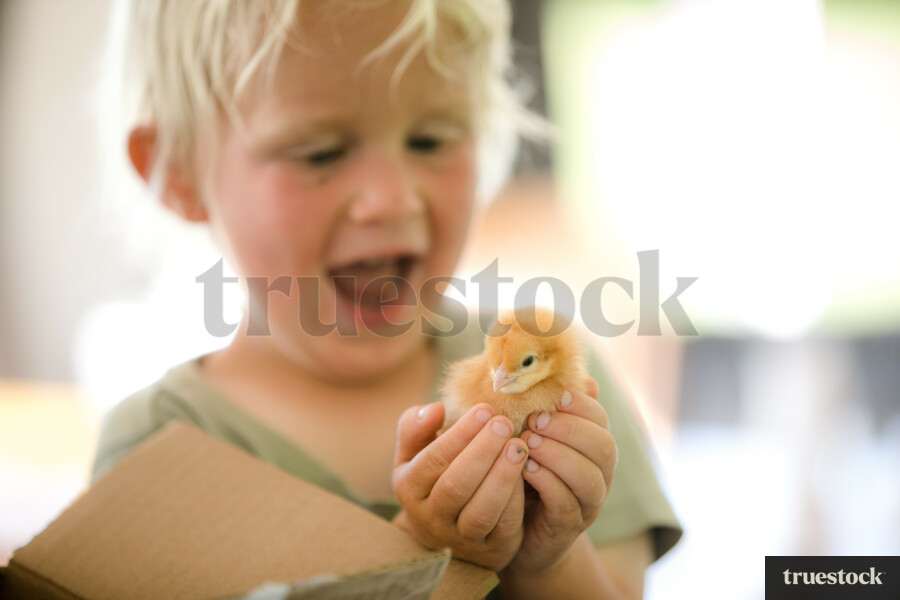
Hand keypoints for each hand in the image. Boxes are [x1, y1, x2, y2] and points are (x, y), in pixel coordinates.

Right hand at [391, 402, 529, 570]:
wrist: (444, 532)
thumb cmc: (433, 477)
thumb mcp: (414, 453)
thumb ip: (415, 427)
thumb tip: (435, 408)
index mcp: (409, 488)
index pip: (432, 460)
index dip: (459, 435)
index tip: (484, 410)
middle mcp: (431, 517)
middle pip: (455, 486)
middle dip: (482, 452)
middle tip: (504, 423)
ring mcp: (460, 538)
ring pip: (480, 511)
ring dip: (501, 476)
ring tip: (518, 446)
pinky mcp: (491, 550)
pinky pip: (504, 525)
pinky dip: (516, 498)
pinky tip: (527, 470)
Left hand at [506, 380, 617, 574]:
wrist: (515, 529)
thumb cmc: (523, 472)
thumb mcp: (531, 435)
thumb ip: (544, 408)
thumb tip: (559, 372)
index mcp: (592, 446)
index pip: (600, 419)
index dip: (581, 405)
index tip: (554, 397)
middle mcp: (599, 474)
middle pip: (603, 446)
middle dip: (569, 429)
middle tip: (534, 421)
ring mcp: (587, 503)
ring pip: (589, 477)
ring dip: (557, 455)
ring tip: (526, 444)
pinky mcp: (569, 526)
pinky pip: (567, 503)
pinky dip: (548, 483)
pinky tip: (526, 470)